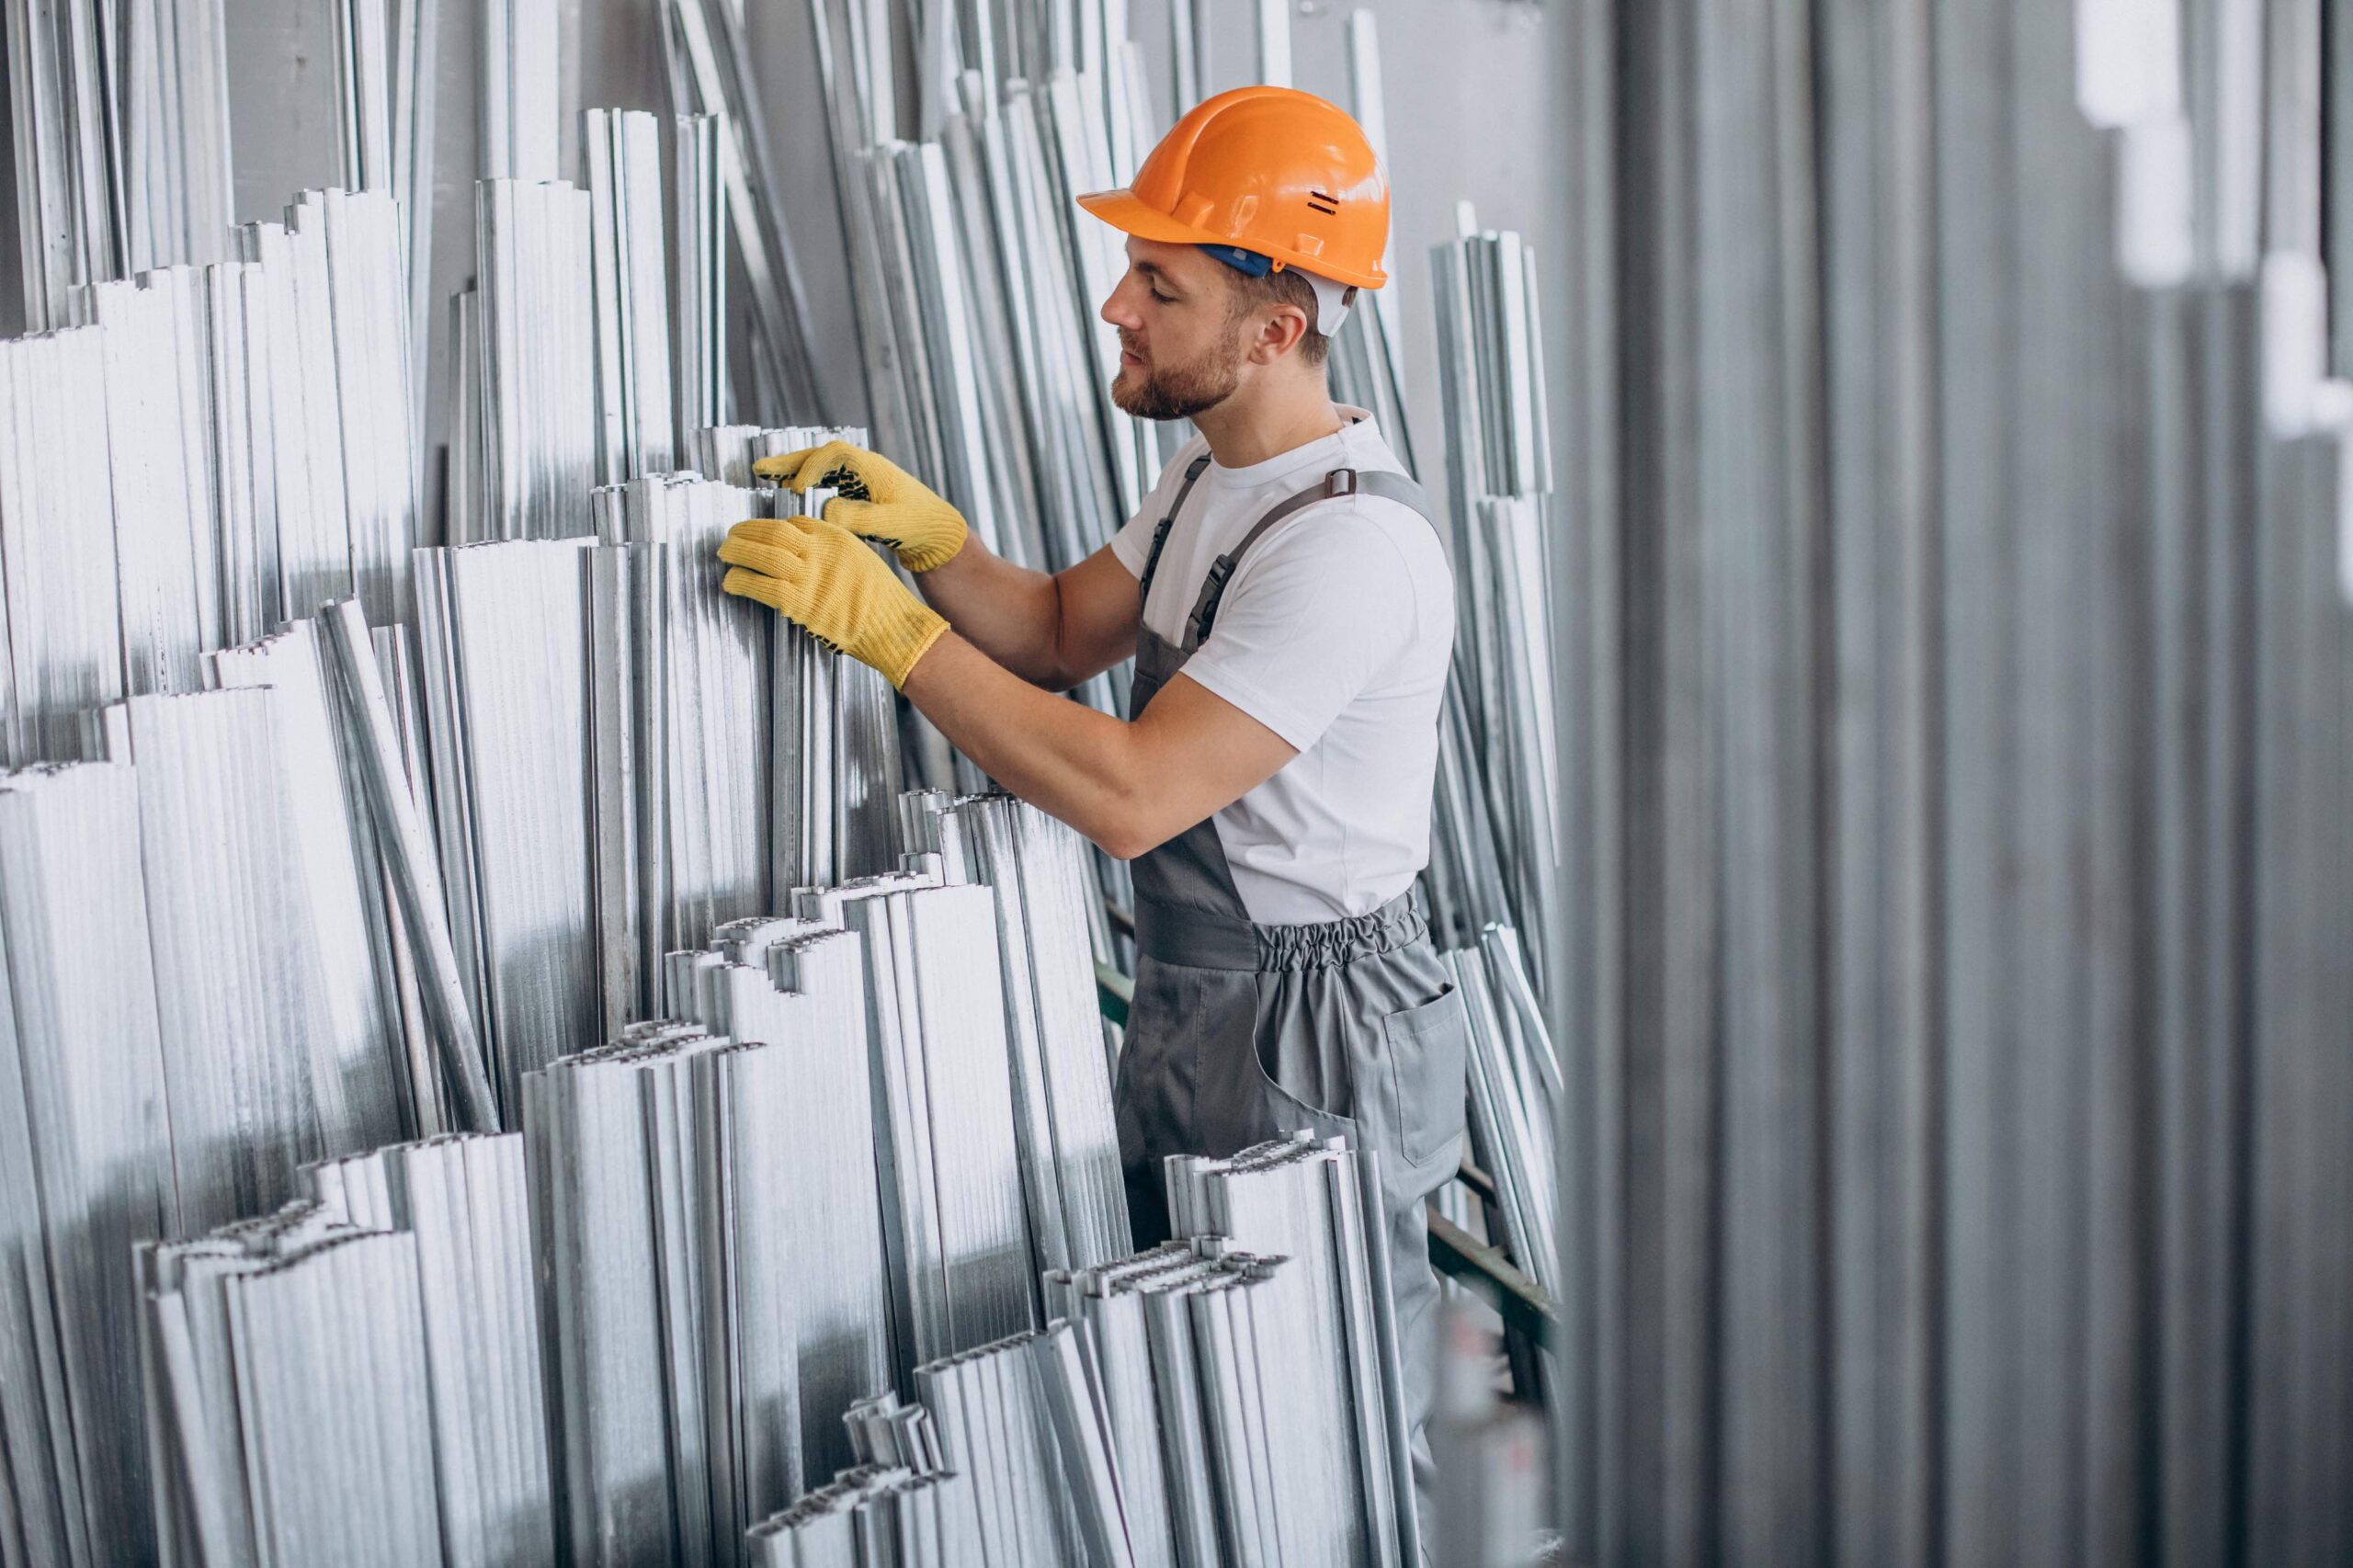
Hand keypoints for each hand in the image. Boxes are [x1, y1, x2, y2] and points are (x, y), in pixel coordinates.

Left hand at [719, 517, 949, 688]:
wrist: (894, 628)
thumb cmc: (882, 603)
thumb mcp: (861, 562)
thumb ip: (833, 555)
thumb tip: (805, 557)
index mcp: (836, 538)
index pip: (794, 523)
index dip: (770, 527)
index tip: (757, 534)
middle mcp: (820, 551)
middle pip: (772, 531)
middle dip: (745, 532)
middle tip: (730, 536)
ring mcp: (809, 576)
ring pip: (762, 553)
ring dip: (736, 552)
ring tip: (724, 554)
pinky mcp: (800, 602)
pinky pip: (760, 585)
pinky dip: (741, 581)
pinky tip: (730, 582)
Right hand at [750, 440, 967, 572]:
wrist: (937, 531)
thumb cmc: (918, 526)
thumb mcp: (889, 524)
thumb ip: (858, 518)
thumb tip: (825, 510)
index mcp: (871, 468)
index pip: (832, 456)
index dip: (809, 469)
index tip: (795, 488)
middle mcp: (864, 467)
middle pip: (820, 455)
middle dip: (789, 462)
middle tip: (760, 470)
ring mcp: (861, 477)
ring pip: (820, 466)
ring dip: (794, 469)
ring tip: (765, 476)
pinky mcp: (859, 490)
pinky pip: (827, 479)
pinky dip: (807, 481)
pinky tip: (791, 491)